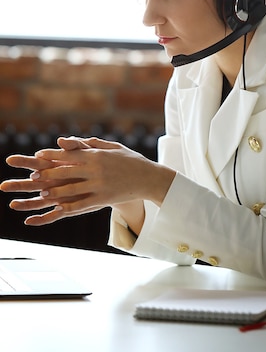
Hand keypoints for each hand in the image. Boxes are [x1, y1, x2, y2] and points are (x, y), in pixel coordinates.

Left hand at [0, 136, 174, 225]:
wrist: (149, 178)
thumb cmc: (129, 160)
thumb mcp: (111, 146)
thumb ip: (88, 143)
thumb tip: (65, 141)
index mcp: (95, 155)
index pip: (69, 155)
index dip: (51, 157)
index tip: (36, 157)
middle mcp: (95, 169)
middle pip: (65, 172)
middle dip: (44, 174)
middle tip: (30, 176)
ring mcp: (98, 185)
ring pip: (69, 189)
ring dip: (51, 192)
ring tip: (36, 194)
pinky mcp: (103, 199)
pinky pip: (80, 205)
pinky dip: (65, 208)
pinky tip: (53, 210)